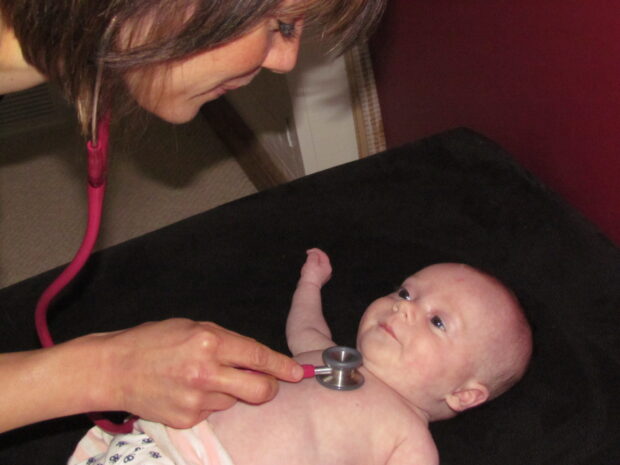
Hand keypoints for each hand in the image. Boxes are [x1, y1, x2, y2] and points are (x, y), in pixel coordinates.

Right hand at [93, 319, 302, 428]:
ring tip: (203, 379)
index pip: (258, 355)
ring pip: (235, 400)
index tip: (298, 373)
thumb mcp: (194, 327)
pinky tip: (188, 391)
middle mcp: (206, 372)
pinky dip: (208, 403)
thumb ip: (226, 342)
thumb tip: (256, 357)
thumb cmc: (154, 341)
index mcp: (209, 341)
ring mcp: (196, 399)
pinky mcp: (187, 419)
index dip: (282, 366)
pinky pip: (213, 413)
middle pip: (260, 389)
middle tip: (263, 382)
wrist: (114, 368)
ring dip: (231, 392)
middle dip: (269, 387)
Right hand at [300, 248, 331, 286]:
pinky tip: (307, 269)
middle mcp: (327, 272)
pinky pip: (316, 271)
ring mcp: (323, 277)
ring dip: (313, 262)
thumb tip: (313, 254)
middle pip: (322, 260)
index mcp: (327, 266)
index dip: (315, 251)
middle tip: (308, 255)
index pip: (323, 255)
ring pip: (318, 266)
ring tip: (307, 262)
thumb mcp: (312, 261)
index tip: (308, 251)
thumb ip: (313, 255)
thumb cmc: (310, 275)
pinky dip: (312, 268)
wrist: (308, 287)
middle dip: (315, 256)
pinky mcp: (318, 280)